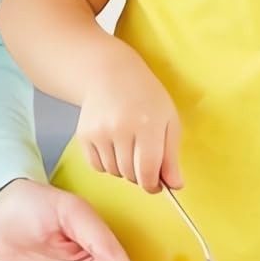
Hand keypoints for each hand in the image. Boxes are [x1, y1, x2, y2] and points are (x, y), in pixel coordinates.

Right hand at [76, 42, 182, 192]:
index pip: (148, 171)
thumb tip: (175, 186)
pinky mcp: (84, 135)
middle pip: (130, 174)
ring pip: (114, 172)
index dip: (153, 184)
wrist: (109, 74)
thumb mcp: (169, 121)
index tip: (157, 184)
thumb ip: (172, 156)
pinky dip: (107, 164)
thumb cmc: (146, 97)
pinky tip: (114, 147)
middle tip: (145, 162)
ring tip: (129, 149)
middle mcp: (120, 129)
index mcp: (147, 125)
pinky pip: (97, 166)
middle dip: (140, 176)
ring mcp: (99, 132)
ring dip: (124, 170)